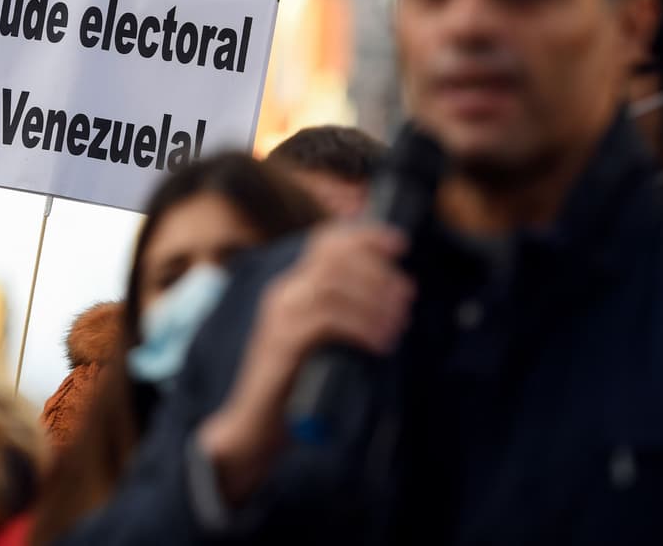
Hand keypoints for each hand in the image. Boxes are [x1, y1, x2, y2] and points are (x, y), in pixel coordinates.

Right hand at [196, 222, 413, 504]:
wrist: (257, 427)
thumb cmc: (299, 386)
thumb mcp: (325, 341)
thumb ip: (346, 316)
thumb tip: (395, 301)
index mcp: (293, 288)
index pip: (326, 243)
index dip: (364, 236)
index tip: (399, 244)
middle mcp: (284, 294)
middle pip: (334, 260)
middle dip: (378, 273)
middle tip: (405, 297)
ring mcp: (280, 317)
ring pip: (332, 287)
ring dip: (373, 301)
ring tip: (397, 324)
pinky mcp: (283, 343)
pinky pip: (327, 320)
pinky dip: (361, 327)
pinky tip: (381, 343)